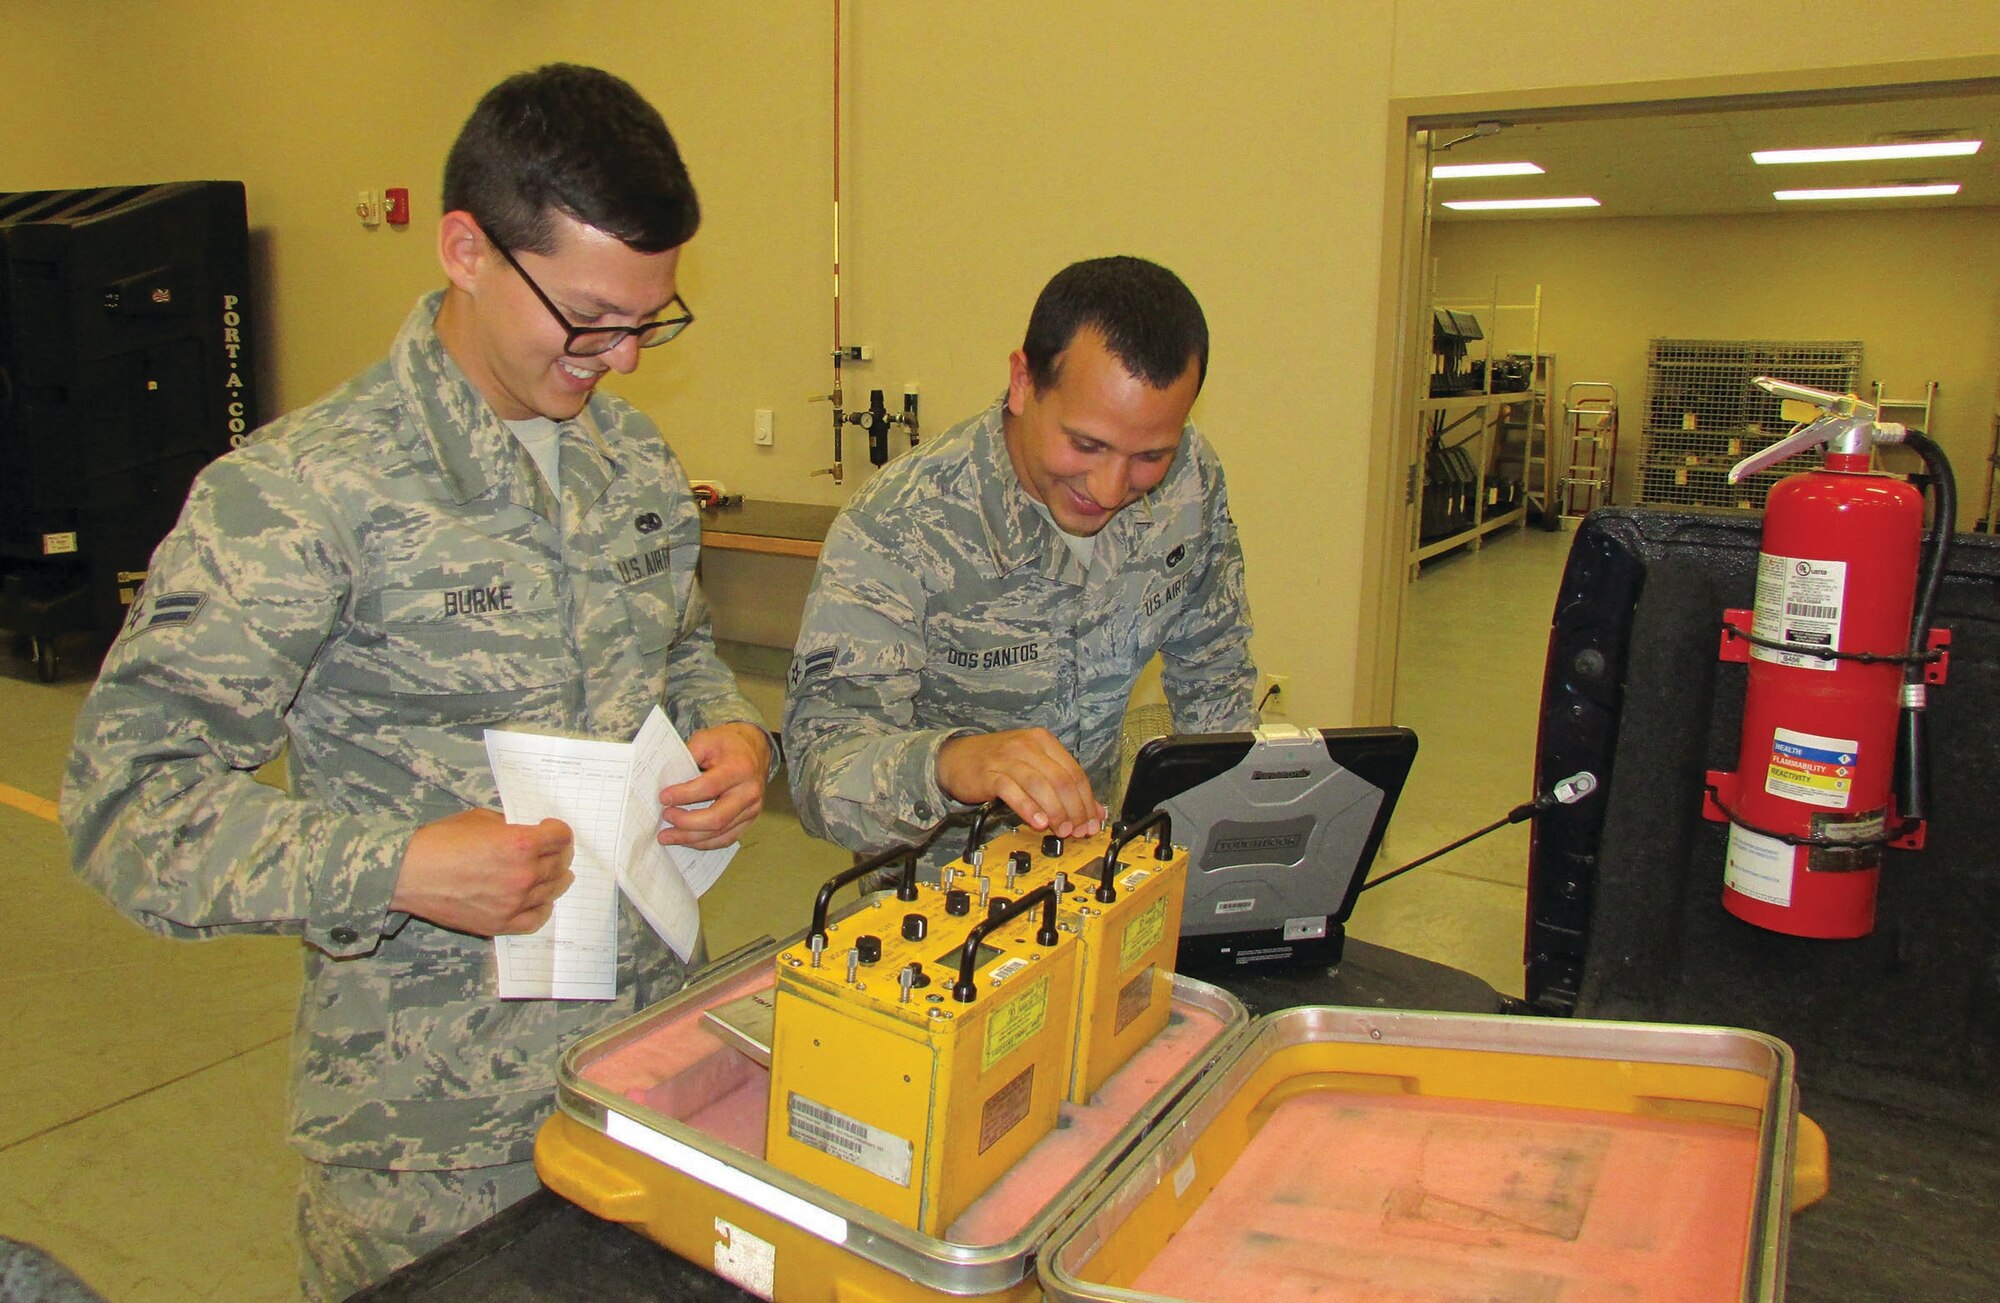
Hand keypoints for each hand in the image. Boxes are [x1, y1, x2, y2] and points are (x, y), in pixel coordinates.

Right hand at [392, 808, 574, 936]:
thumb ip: (509, 827)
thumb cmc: (439, 842)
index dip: (559, 831)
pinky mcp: (500, 923)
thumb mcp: (480, 819)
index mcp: (521, 844)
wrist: (408, 874)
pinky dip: (543, 908)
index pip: (561, 838)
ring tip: (556, 874)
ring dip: (557, 879)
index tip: (552, 830)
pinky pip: (535, 919)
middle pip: (560, 864)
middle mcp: (523, 874)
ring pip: (552, 891)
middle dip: (560, 854)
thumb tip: (525, 832)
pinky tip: (541, 900)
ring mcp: (514, 902)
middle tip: (556, 851)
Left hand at [657, 721, 769, 850]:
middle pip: (716, 818)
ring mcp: (752, 809)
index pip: (709, 787)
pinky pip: (726, 838)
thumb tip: (663, 780)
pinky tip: (686, 839)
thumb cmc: (728, 744)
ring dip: (690, 838)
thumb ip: (686, 757)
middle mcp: (749, 792)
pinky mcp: (749, 819)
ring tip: (667, 836)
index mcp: (739, 769)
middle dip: (686, 823)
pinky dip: (704, 843)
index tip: (663, 797)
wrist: (756, 749)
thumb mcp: (706, 739)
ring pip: (720, 833)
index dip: (684, 795)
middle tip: (665, 818)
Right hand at [936, 728, 1104, 837]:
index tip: (1093, 822)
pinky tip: (1037, 823)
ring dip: (1055, 812)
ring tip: (1060, 830)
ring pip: (1040, 785)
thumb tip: (1093, 811)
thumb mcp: (1033, 767)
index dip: (1087, 801)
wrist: (955, 758)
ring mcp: (1007, 758)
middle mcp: (1027, 745)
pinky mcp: (989, 773)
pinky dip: (1028, 808)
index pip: (1075, 772)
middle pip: (1061, 780)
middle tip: (1077, 830)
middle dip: (1074, 810)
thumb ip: (1062, 785)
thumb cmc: (997, 763)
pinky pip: (1013, 791)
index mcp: (1044, 741)